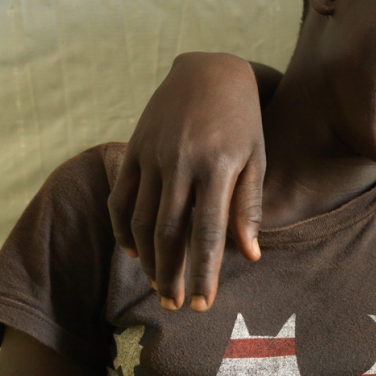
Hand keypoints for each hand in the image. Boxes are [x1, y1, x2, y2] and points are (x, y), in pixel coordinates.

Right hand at [108, 52, 265, 311]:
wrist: (210, 71)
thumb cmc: (242, 121)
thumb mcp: (256, 158)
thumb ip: (249, 207)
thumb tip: (250, 255)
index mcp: (218, 166)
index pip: (208, 232)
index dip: (203, 273)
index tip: (201, 304)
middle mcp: (181, 162)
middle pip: (169, 233)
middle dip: (171, 274)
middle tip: (174, 305)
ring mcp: (152, 154)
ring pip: (141, 220)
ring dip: (147, 259)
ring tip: (158, 284)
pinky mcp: (133, 147)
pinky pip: (120, 198)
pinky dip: (122, 229)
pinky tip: (133, 251)